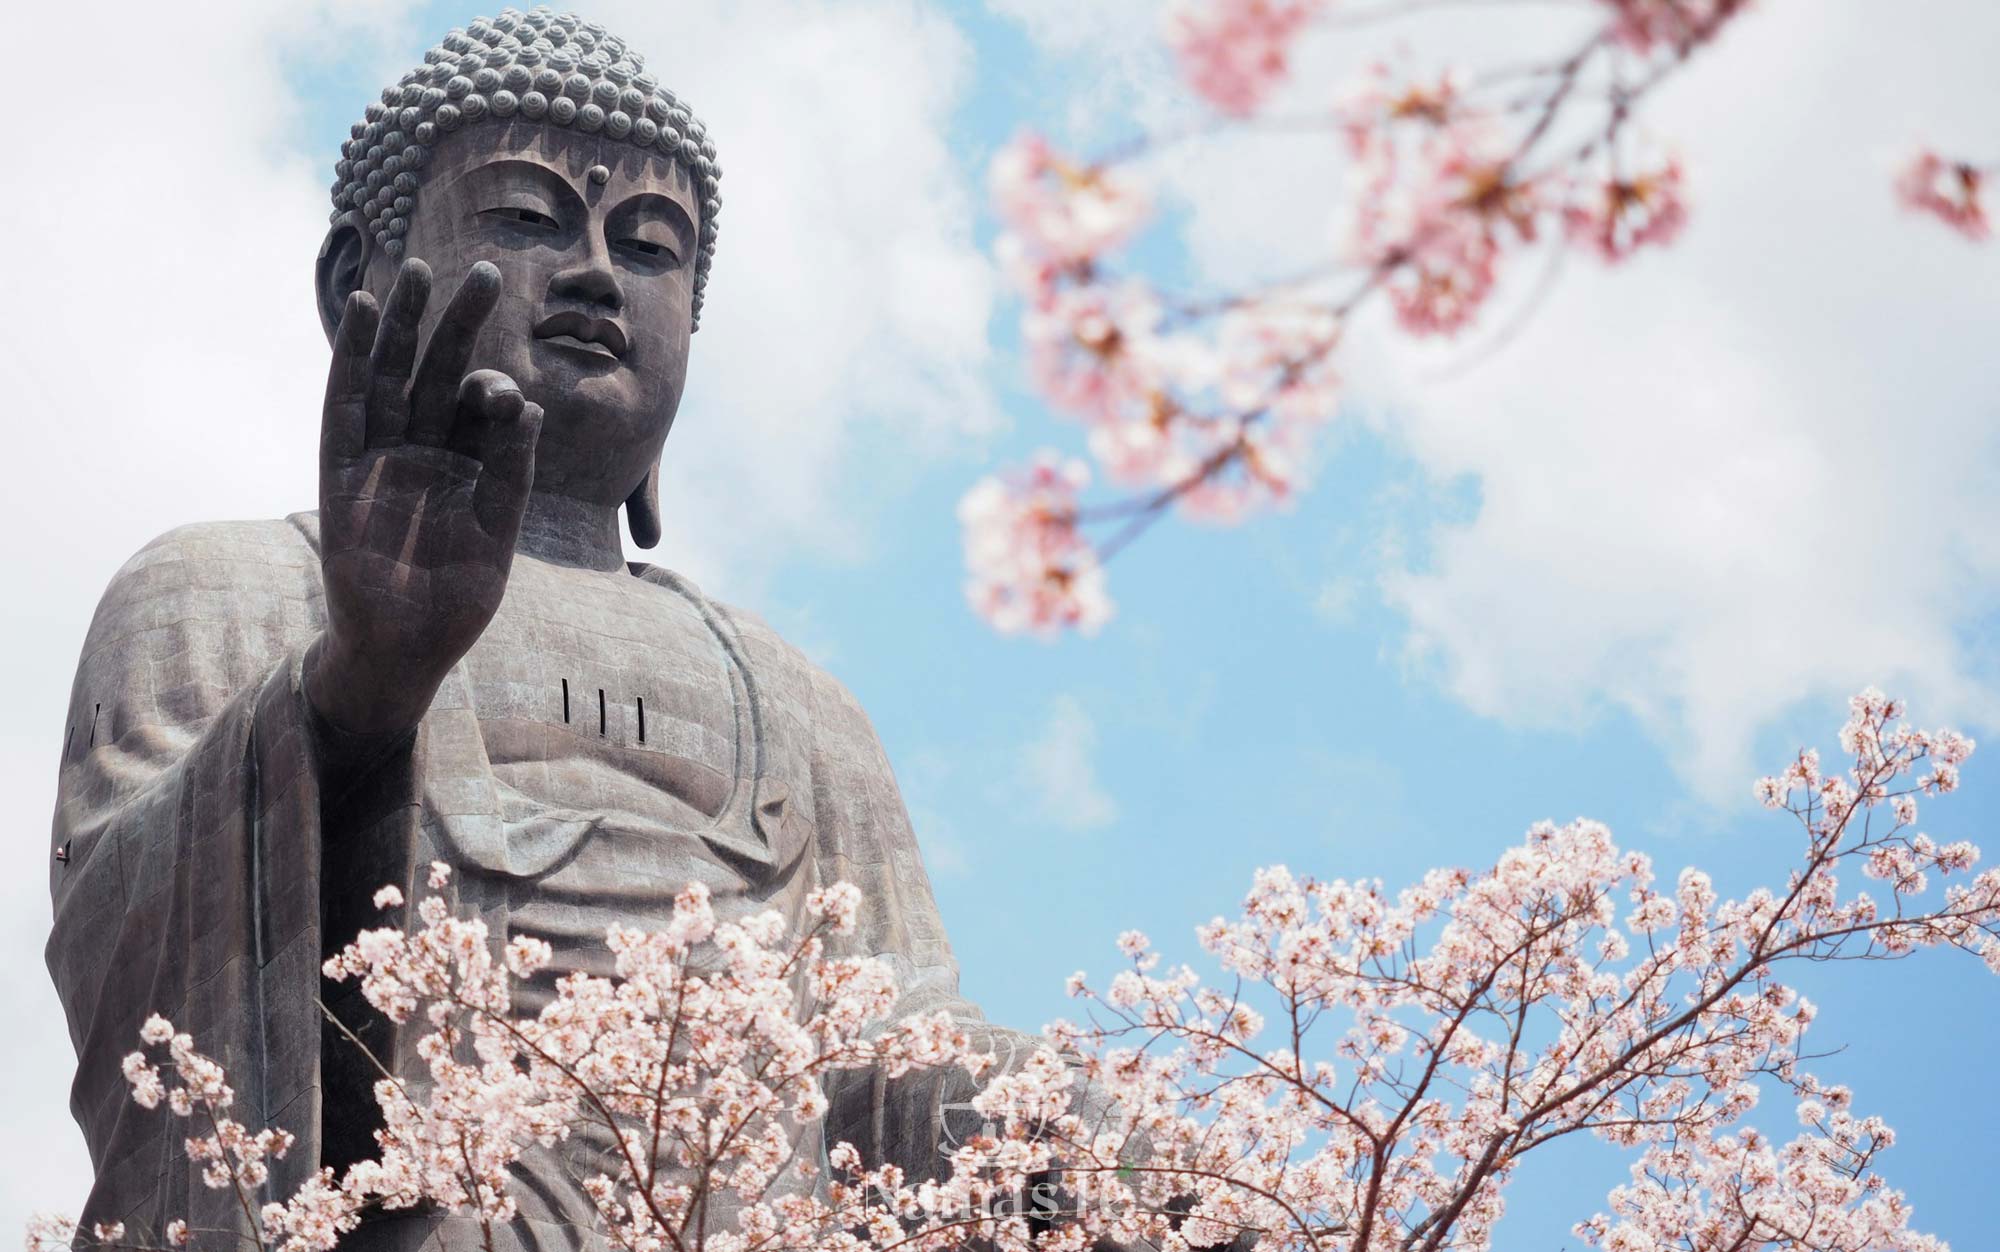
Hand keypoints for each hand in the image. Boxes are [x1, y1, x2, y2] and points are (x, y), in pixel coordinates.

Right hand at [307, 258, 542, 735]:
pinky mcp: (341, 472)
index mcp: (464, 467)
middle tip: (484, 271)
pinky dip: (349, 359)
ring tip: (415, 271)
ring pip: (389, 376)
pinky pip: (345, 406)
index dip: (493, 388)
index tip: (506, 391)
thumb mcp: (498, 534)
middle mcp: (421, 453)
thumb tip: (530, 407)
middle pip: (437, 373)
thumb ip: (512, 473)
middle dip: (457, 324)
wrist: (406, 652)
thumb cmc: (454, 600)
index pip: (478, 408)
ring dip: (401, 324)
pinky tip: (360, 314)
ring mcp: (380, 458)